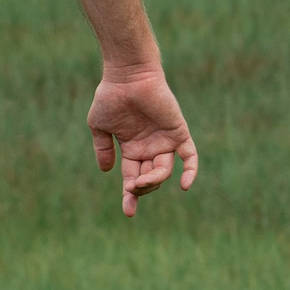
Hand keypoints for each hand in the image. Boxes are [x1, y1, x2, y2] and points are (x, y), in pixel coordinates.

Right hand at [88, 68, 198, 215]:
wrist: (127, 76)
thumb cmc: (110, 97)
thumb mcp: (99, 126)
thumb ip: (103, 148)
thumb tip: (107, 171)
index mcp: (132, 149)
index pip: (132, 178)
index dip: (130, 196)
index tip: (128, 212)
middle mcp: (150, 148)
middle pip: (149, 179)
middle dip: (140, 189)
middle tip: (131, 189)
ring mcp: (165, 141)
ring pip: (164, 172)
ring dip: (153, 181)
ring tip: (139, 183)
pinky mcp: (178, 132)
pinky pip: (189, 156)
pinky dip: (190, 171)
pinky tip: (184, 186)